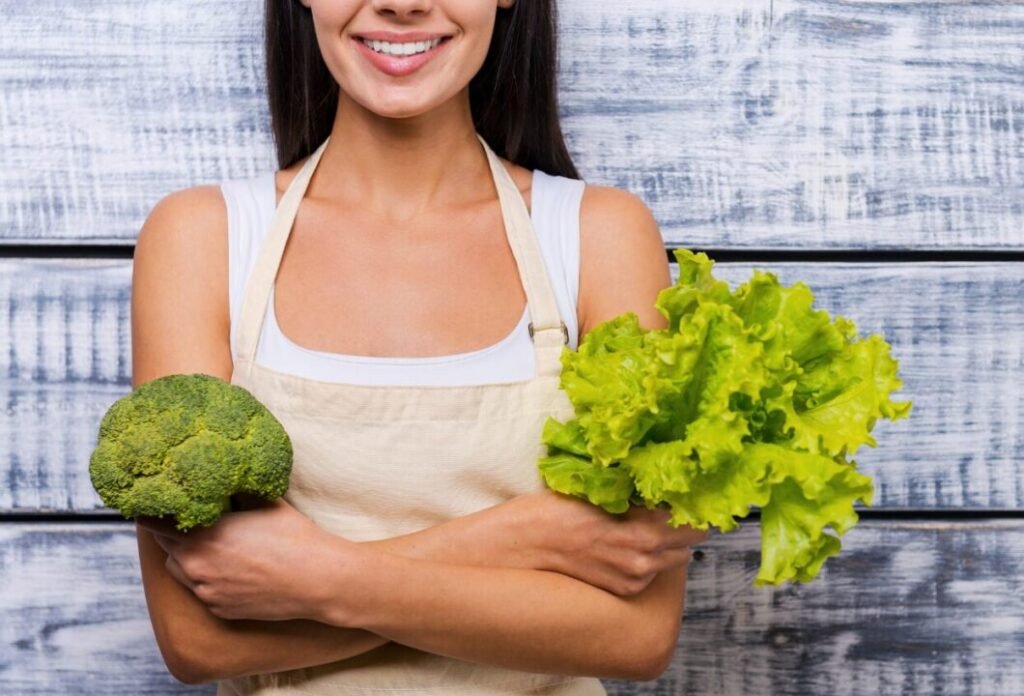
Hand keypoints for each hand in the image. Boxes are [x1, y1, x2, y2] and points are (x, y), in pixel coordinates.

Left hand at [135, 496, 347, 621]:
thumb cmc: (295, 537)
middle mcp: (197, 567)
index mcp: (204, 536)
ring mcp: (207, 592)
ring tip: (216, 546)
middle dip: (176, 534)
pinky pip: (202, 590)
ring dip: (189, 558)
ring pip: (181, 571)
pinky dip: (209, 579)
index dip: (157, 511)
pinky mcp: (220, 610)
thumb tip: (222, 474)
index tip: (163, 502)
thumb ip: (236, 491)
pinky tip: (234, 569)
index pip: (155, 524)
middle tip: (196, 520)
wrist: (318, 580)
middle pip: (167, 547)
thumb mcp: (265, 501)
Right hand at [523, 489, 707, 596]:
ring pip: (672, 559)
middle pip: (689, 542)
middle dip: (682, 524)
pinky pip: (650, 573)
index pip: (691, 521)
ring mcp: (633, 579)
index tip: (683, 492)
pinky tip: (622, 544)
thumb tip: (658, 482)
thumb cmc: (552, 512)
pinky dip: (646, 559)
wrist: (521, 547)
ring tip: (640, 525)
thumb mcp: (598, 491)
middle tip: (665, 506)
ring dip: (665, 543)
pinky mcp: (622, 590)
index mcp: (642, 532)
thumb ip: (635, 494)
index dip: (689, 504)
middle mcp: (643, 561)